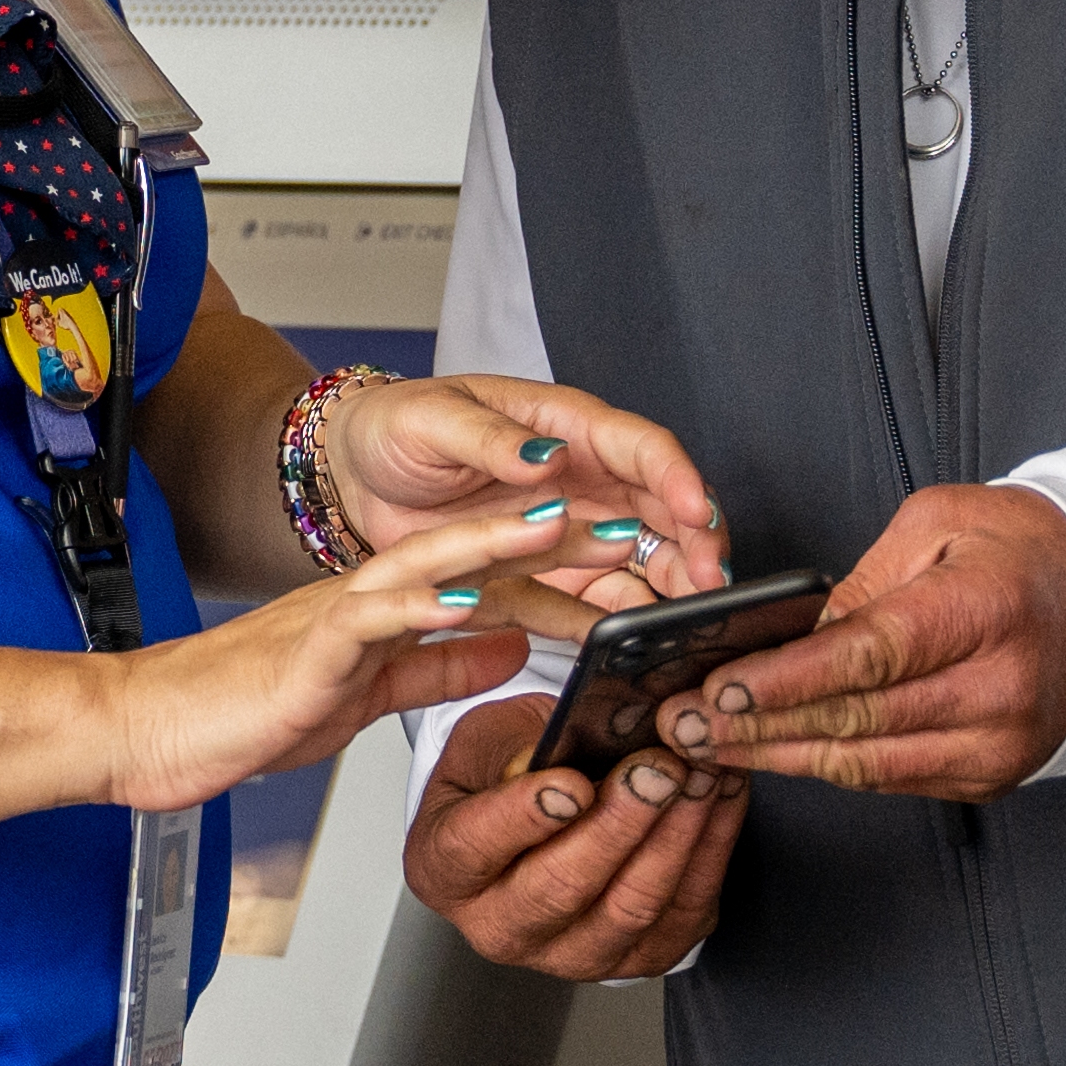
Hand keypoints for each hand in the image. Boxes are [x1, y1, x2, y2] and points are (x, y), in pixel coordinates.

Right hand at [109, 494, 656, 819]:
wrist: (149, 727)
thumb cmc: (246, 713)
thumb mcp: (369, 694)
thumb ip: (440, 667)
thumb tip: (510, 640)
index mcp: (383, 610)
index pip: (481, 575)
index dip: (553, 562)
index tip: (625, 553)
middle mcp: (365, 598)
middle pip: (468, 551)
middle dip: (546, 534)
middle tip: (623, 516)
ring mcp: (335, 618)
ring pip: (425, 563)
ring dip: (494, 542)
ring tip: (557, 522)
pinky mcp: (307, 650)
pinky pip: (370, 620)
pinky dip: (422, 606)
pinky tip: (468, 599)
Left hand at [320, 368, 725, 588]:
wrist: (356, 473)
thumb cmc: (396, 428)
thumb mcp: (432, 421)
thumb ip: (488, 438)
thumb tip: (547, 455)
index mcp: (563, 424)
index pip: (640, 446)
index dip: (677, 478)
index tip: (696, 513)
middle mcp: (581, 475)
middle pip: (662, 507)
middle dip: (695, 544)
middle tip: (710, 584)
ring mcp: (569, 525)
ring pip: (642, 557)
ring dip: (670, 587)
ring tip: (682, 621)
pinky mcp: (546, 569)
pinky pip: (594, 597)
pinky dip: (617, 619)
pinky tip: (628, 643)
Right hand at [405, 683, 744, 977]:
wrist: (542, 824)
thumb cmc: (507, 780)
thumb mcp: (488, 742)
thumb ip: (522, 741)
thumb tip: (583, 732)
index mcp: (444, 869)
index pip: (475, 848)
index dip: (524, 818)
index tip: (569, 785)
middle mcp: (500, 927)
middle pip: (561, 888)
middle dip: (619, 825)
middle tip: (656, 771)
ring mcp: (571, 954)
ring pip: (631, 906)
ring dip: (676, 836)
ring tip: (698, 775)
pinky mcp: (636, 959)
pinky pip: (683, 913)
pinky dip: (710, 850)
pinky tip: (721, 798)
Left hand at [662, 480, 1065, 799]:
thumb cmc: (1019, 549)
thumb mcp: (939, 523)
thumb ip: (864, 580)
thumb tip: (794, 636)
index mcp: (987, 611)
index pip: (871, 657)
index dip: (789, 681)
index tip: (721, 689)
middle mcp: (1001, 689)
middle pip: (860, 719)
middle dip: (760, 726)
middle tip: (684, 721)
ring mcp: (1000, 743)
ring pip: (868, 762)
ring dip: (778, 758)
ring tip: (705, 744)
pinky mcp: (991, 775)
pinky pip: (891, 778)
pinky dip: (825, 766)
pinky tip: (769, 755)